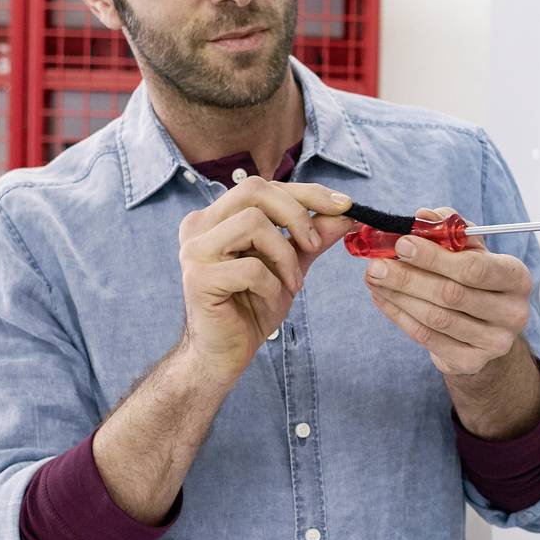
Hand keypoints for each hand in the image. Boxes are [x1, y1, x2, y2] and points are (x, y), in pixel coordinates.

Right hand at [178, 176, 358, 384]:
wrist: (225, 353)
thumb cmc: (252, 307)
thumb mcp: (291, 266)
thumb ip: (312, 237)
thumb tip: (345, 213)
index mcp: (217, 217)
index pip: (263, 186)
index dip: (307, 192)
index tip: (345, 205)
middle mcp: (200, 225)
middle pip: (253, 190)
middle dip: (296, 214)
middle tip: (314, 246)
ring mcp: (194, 250)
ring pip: (253, 223)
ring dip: (285, 255)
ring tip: (291, 283)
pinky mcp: (198, 278)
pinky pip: (250, 267)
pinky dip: (271, 284)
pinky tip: (270, 299)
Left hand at [364, 207, 533, 377]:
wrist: (485, 328)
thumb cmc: (476, 279)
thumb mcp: (470, 250)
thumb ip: (449, 230)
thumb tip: (422, 216)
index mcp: (516, 278)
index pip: (475, 268)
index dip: (434, 256)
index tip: (401, 244)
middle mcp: (513, 312)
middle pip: (452, 294)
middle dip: (408, 277)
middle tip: (376, 265)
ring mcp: (494, 342)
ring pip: (436, 318)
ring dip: (398, 296)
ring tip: (373, 279)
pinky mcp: (471, 362)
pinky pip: (427, 338)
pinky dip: (399, 316)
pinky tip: (382, 299)